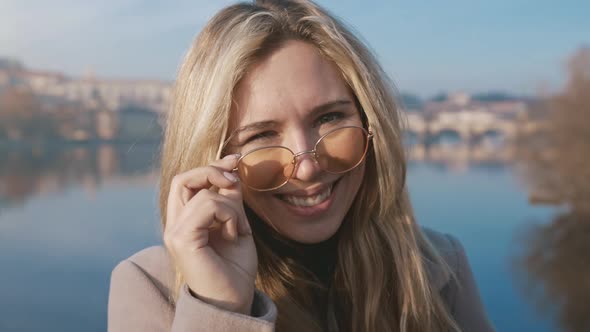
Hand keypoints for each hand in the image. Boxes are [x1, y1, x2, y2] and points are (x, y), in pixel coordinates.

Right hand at [163, 154, 256, 314]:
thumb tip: (232, 170)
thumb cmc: (235, 269)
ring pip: (203, 193)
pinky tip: (234, 234)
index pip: (186, 182)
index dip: (210, 166)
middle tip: (235, 179)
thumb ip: (230, 200)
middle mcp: (174, 225)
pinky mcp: (182, 239)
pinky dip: (228, 214)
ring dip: (231, 205)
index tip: (236, 159)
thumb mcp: (235, 225)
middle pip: (182, 178)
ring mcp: (175, 232)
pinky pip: (208, 205)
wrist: (234, 300)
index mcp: (184, 221)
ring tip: (238, 229)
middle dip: (212, 170)